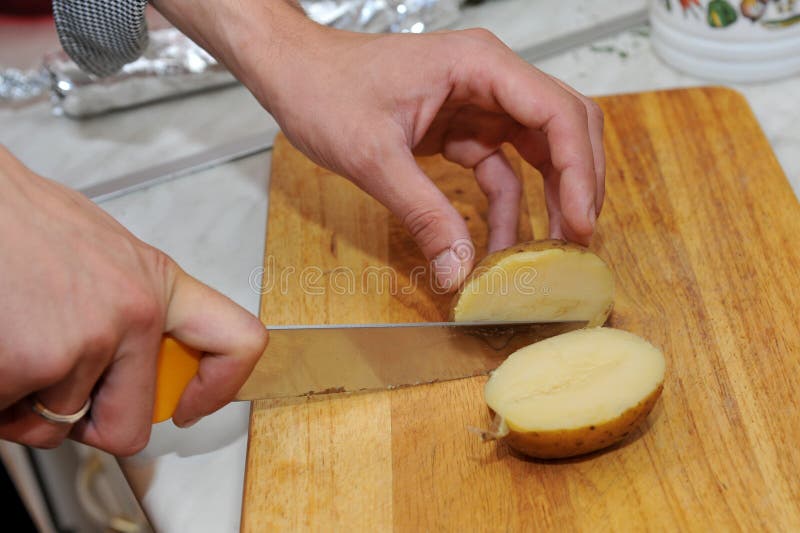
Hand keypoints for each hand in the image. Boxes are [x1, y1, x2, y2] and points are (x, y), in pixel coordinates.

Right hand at [0, 147, 266, 454]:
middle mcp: (133, 314)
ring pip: (58, 425)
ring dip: (30, 402)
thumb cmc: (23, 221)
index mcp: (158, 285)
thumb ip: (129, 304)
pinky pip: (11, 420)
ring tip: (16, 342)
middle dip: (88, 420)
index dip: (218, 389)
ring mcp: (85, 343)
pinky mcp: (30, 364)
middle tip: (60, 387)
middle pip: (128, 426)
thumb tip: (137, 353)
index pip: (238, 342)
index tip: (190, 406)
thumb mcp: (106, 253)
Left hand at [155, 0, 603, 289]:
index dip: (578, 171)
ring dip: (549, 198)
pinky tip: (503, 241)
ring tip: (550, 250)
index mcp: (479, 65)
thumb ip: (424, 214)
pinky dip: (508, 204)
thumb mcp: (375, 157)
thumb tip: (459, 271)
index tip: (580, 222)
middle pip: (562, 128)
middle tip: (577, 240)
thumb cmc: (324, 88)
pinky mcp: (461, 127)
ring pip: (538, 150)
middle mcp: (488, 78)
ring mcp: (478, 102)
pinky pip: (501, 168)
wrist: (292, 73)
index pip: (556, 114)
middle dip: (576, 184)